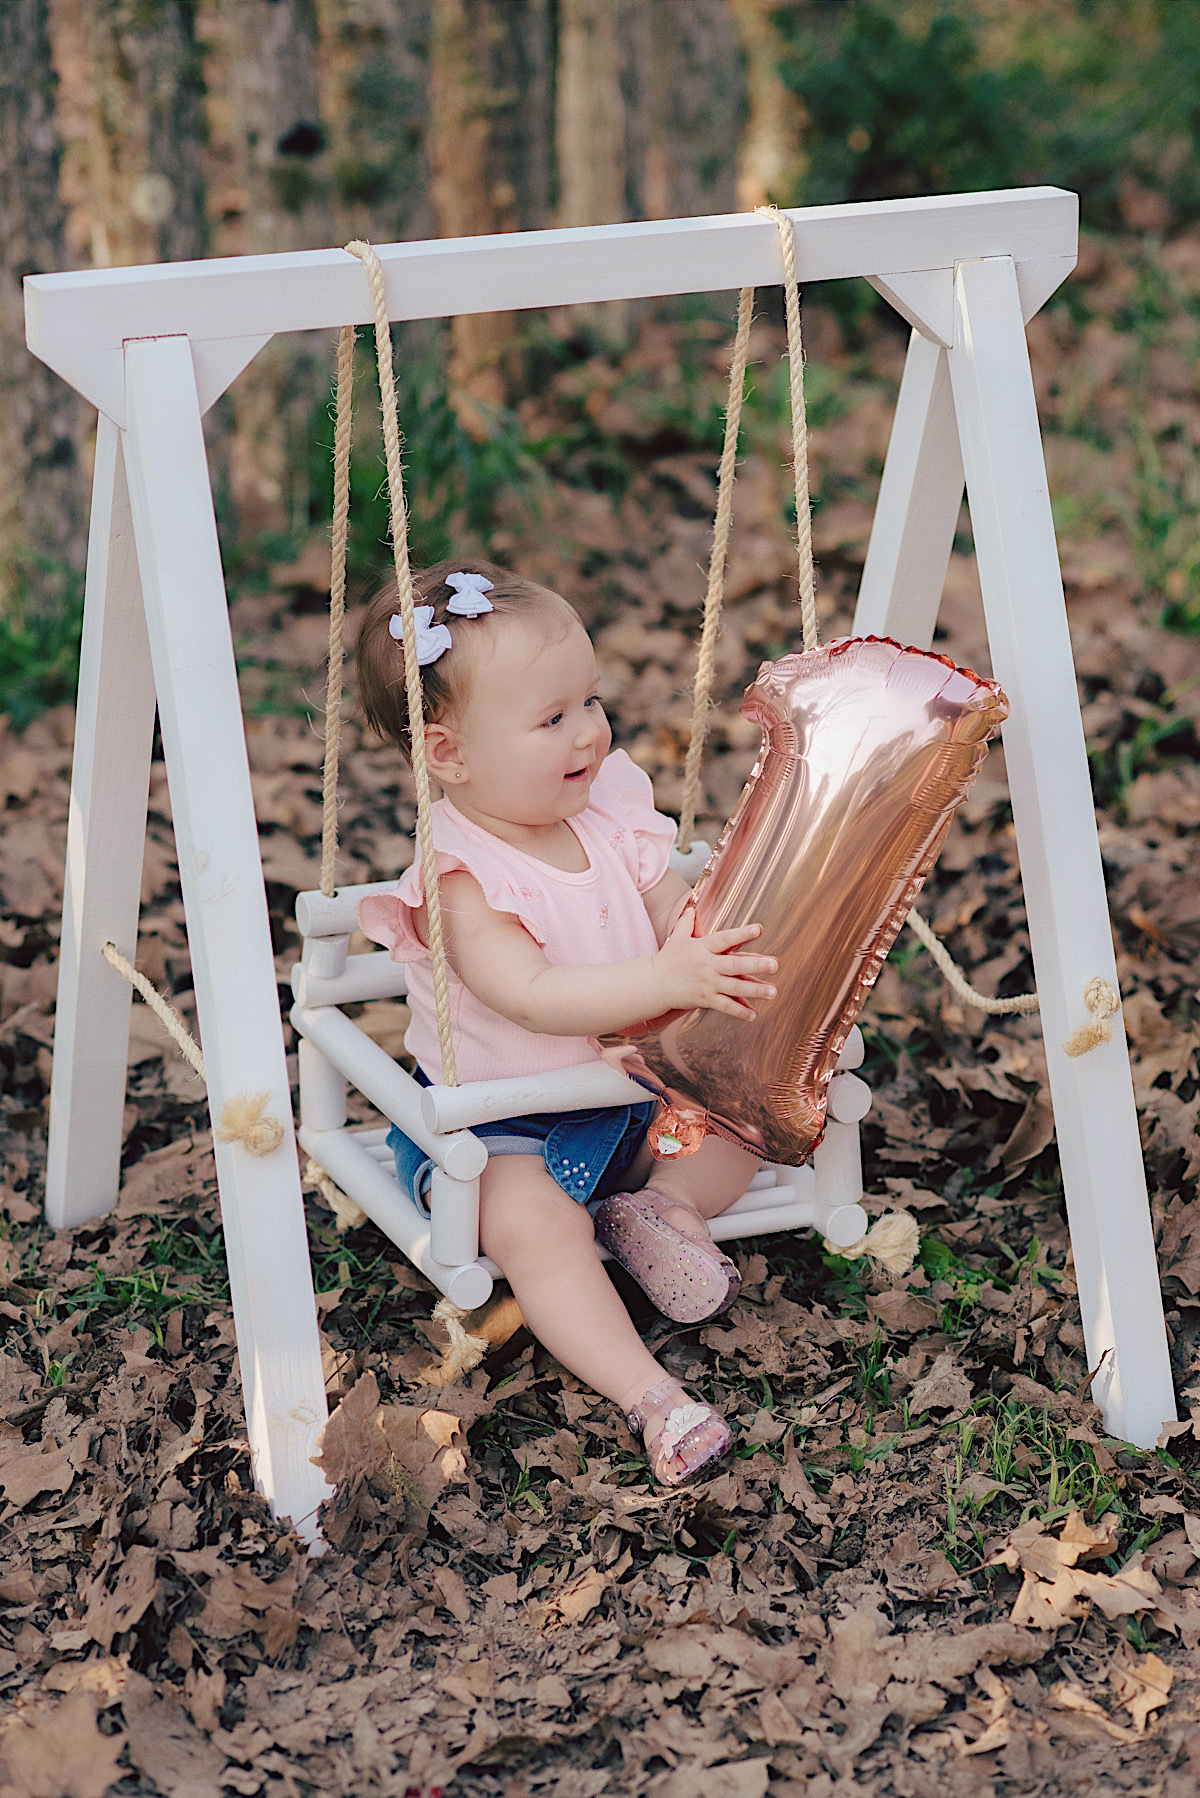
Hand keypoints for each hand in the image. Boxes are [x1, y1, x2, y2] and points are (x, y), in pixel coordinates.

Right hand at [650, 907, 777, 1020]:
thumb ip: (686, 923)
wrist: (653, 984)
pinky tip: (754, 1015)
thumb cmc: (667, 959)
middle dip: (755, 965)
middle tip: (775, 964)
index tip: (759, 929)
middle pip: (734, 966)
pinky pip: (725, 1006)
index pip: (725, 939)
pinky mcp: (705, 999)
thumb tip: (691, 908)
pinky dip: (739, 1012)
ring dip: (755, 991)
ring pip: (734, 988)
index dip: (741, 934)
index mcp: (703, 947)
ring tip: (773, 991)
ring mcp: (707, 984)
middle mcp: (708, 966)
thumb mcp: (677, 938)